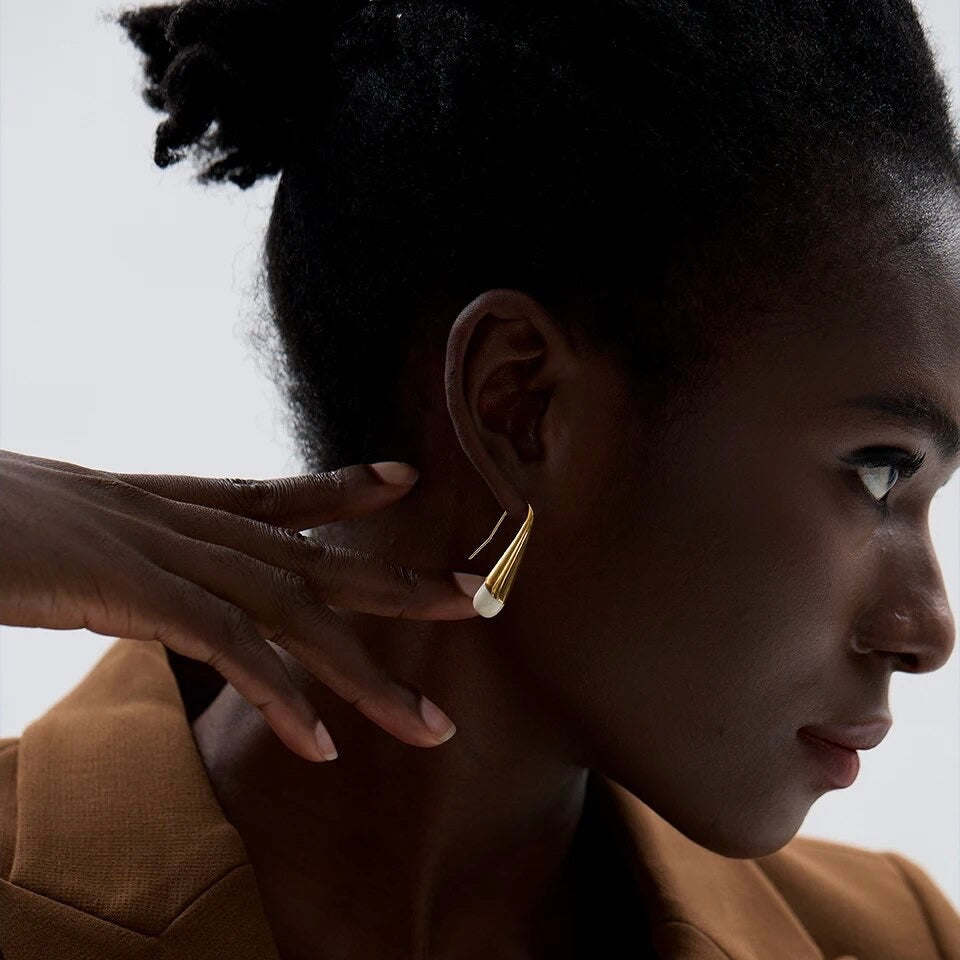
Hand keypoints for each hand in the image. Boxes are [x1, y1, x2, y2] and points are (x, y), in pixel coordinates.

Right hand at [0, 450, 484, 762]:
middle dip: (394, 581)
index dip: (339, 488)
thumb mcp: (63, 533)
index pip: (267, 493)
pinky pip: (226, 643)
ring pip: (289, 609)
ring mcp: (157, 548)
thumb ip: (117, 558)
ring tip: (428, 723)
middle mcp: (173, 517)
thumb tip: (138, 577)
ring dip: (363, 671)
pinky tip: (324, 743)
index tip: (401, 480)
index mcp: (157, 502)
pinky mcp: (127, 587)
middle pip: (308, 553)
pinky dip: (279, 693)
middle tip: (471, 596)